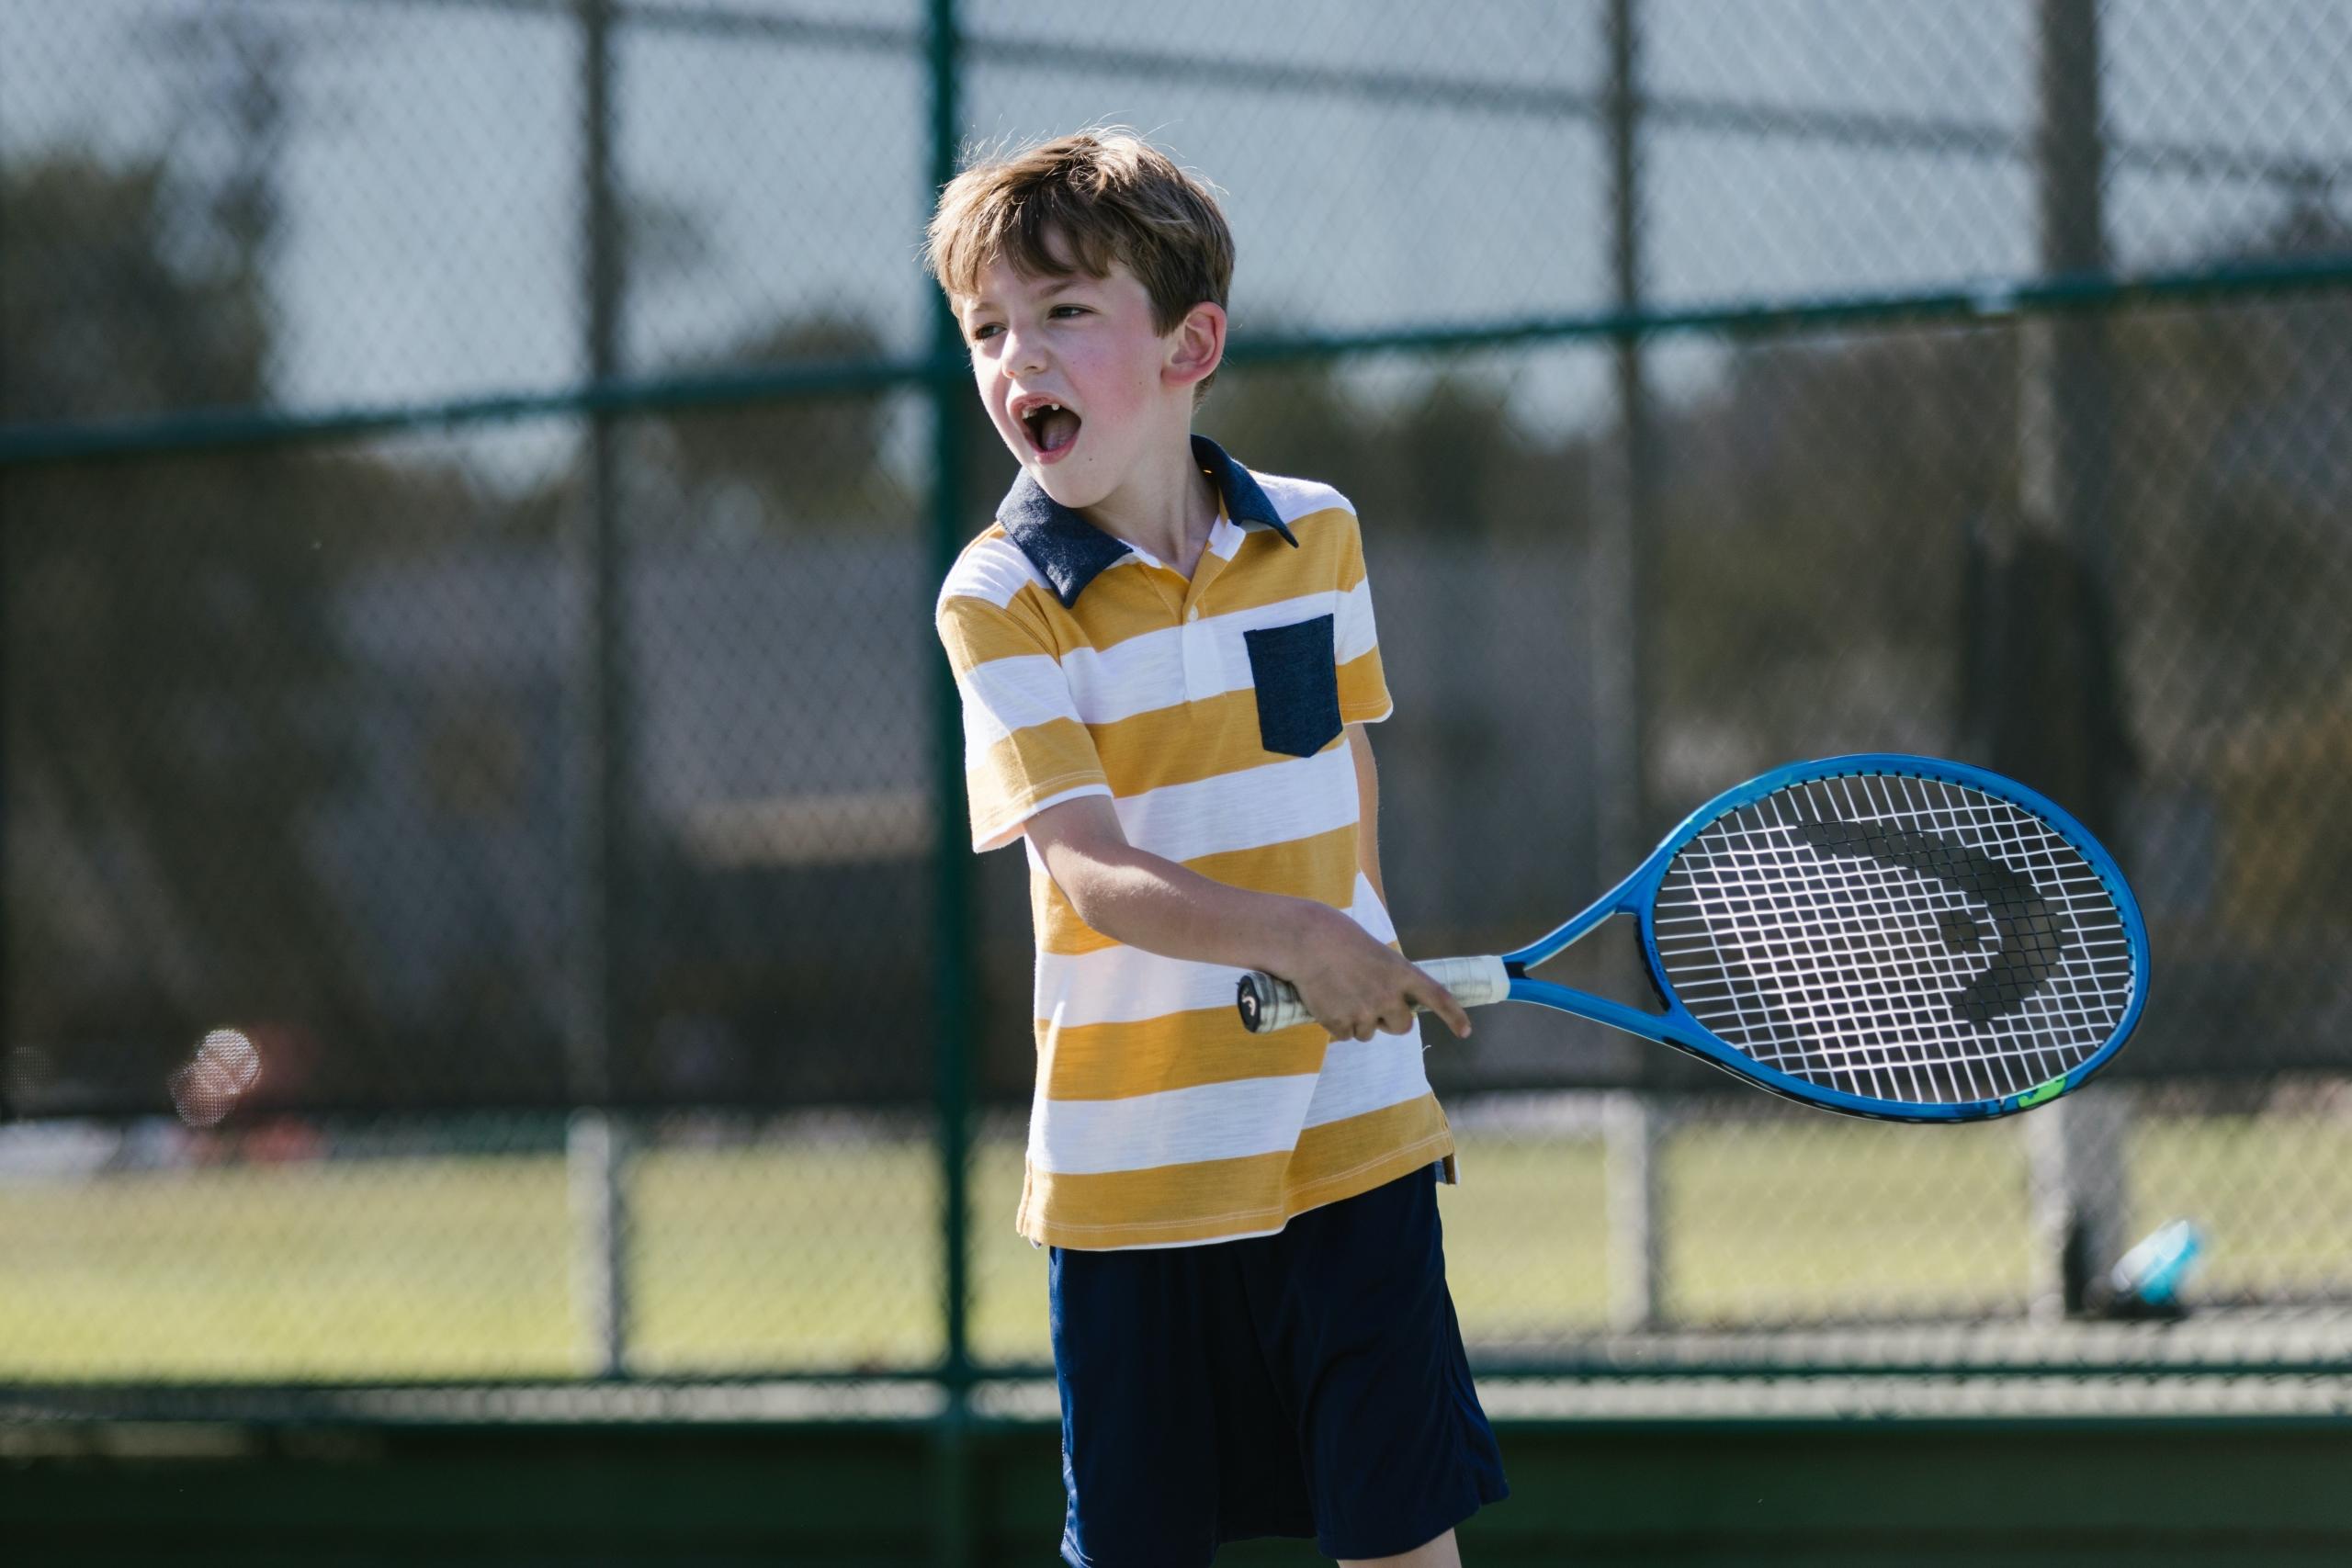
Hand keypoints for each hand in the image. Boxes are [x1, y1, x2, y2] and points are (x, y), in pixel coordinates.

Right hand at [1279, 903, 1473, 1042]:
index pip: (1437, 997)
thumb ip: (1387, 977)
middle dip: (1389, 1022)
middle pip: (1402, 1027)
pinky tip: (1326, 1002)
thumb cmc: (1338, 938)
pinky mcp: (1341, 1023)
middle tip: (1370, 1005)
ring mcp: (1365, 1011)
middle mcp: (1388, 996)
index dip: (1453, 1016)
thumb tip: (1388, 1002)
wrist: (1306, 941)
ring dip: (1357, 1021)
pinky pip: (1345, 1035)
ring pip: (1368, 1033)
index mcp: (1401, 972)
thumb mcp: (1375, 952)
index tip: (1465, 1031)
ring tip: (1340, 994)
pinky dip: (1336, 1024)